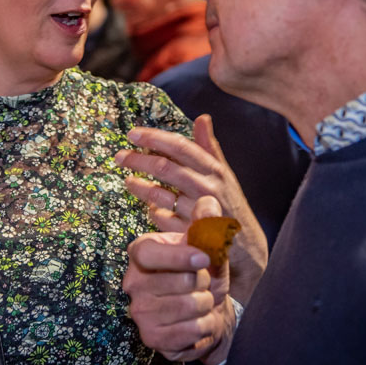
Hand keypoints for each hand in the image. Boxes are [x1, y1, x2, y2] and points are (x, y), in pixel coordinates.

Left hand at [116, 114, 267, 301]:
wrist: (245, 246)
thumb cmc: (230, 204)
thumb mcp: (225, 174)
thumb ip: (210, 147)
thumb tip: (202, 117)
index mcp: (214, 170)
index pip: (180, 147)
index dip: (154, 138)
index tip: (133, 134)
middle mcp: (206, 188)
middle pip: (165, 168)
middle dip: (138, 160)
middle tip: (120, 157)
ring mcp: (196, 211)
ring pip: (159, 195)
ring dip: (139, 187)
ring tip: (128, 181)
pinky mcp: (189, 233)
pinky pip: (161, 219)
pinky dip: (152, 211)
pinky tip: (148, 207)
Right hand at [122, 196, 236, 364]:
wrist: (208, 314)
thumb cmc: (203, 275)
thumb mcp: (208, 248)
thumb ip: (208, 225)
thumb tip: (209, 203)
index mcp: (141, 252)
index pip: (149, 253)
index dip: (178, 256)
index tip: (203, 259)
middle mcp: (133, 282)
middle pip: (178, 280)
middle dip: (203, 283)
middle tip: (201, 284)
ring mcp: (140, 312)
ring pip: (187, 306)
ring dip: (206, 305)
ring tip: (201, 303)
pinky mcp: (150, 337)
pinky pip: (189, 331)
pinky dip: (204, 326)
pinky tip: (199, 322)